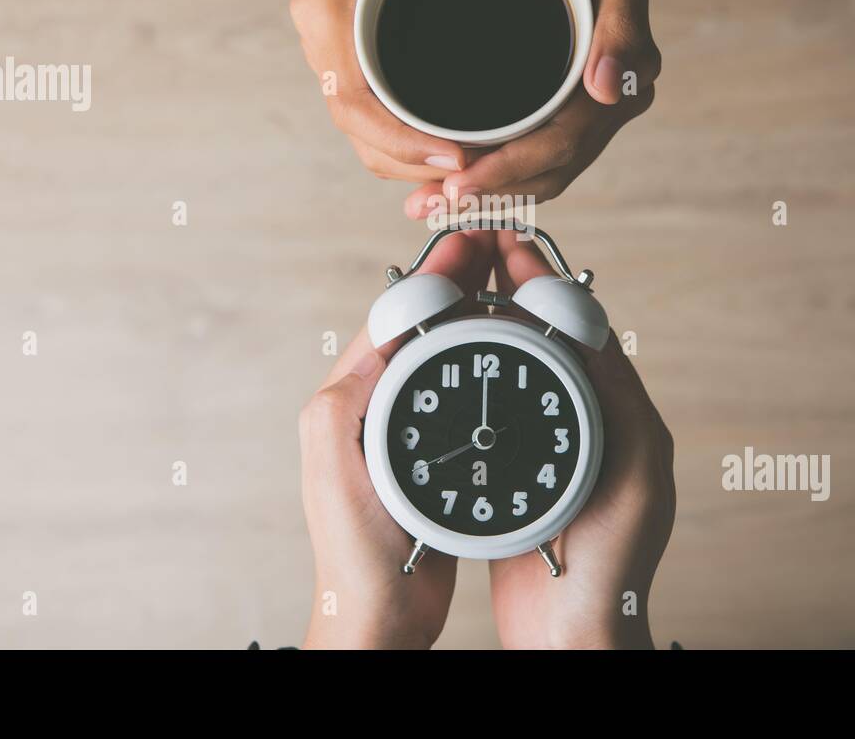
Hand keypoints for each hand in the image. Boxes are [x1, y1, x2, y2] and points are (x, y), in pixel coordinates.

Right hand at [291, 0, 581, 184]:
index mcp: (330, 5)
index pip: (354, 97)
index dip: (404, 139)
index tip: (458, 157)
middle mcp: (323, 45)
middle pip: (362, 136)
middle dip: (419, 167)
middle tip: (480, 173)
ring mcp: (331, 67)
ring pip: (367, 143)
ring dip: (417, 170)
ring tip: (476, 174)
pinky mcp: (350, 79)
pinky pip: (372, 133)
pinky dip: (409, 155)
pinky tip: (455, 161)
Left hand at [298, 229, 496, 648]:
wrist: (380, 613)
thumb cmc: (354, 553)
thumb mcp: (336, 467)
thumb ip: (346, 399)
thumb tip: (380, 337)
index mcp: (349, 396)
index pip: (394, 316)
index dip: (434, 276)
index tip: (471, 241)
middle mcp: (373, 404)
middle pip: (421, 325)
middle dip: (458, 282)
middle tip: (500, 247)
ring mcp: (404, 427)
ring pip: (443, 353)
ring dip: (476, 314)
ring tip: (513, 283)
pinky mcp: (432, 453)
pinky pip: (459, 391)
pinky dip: (486, 360)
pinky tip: (517, 351)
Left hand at [405, 0, 660, 213]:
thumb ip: (618, 12)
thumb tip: (606, 88)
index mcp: (628, 69)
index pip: (567, 140)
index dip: (512, 169)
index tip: (459, 180)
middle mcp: (614, 99)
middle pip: (552, 169)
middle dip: (490, 193)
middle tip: (431, 202)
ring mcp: (592, 109)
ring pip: (542, 175)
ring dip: (487, 198)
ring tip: (429, 207)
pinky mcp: (566, 109)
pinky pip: (536, 162)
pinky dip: (496, 181)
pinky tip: (451, 192)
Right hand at [486, 232, 675, 648]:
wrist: (572, 633)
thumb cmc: (613, 564)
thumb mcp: (635, 469)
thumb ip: (620, 395)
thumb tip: (593, 321)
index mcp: (615, 410)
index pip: (576, 324)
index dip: (540, 279)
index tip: (504, 243)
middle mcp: (582, 419)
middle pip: (540, 335)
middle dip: (506, 288)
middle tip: (468, 252)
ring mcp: (544, 444)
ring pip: (511, 365)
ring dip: (482, 322)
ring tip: (447, 288)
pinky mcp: (510, 469)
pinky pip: (489, 407)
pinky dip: (468, 372)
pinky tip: (439, 358)